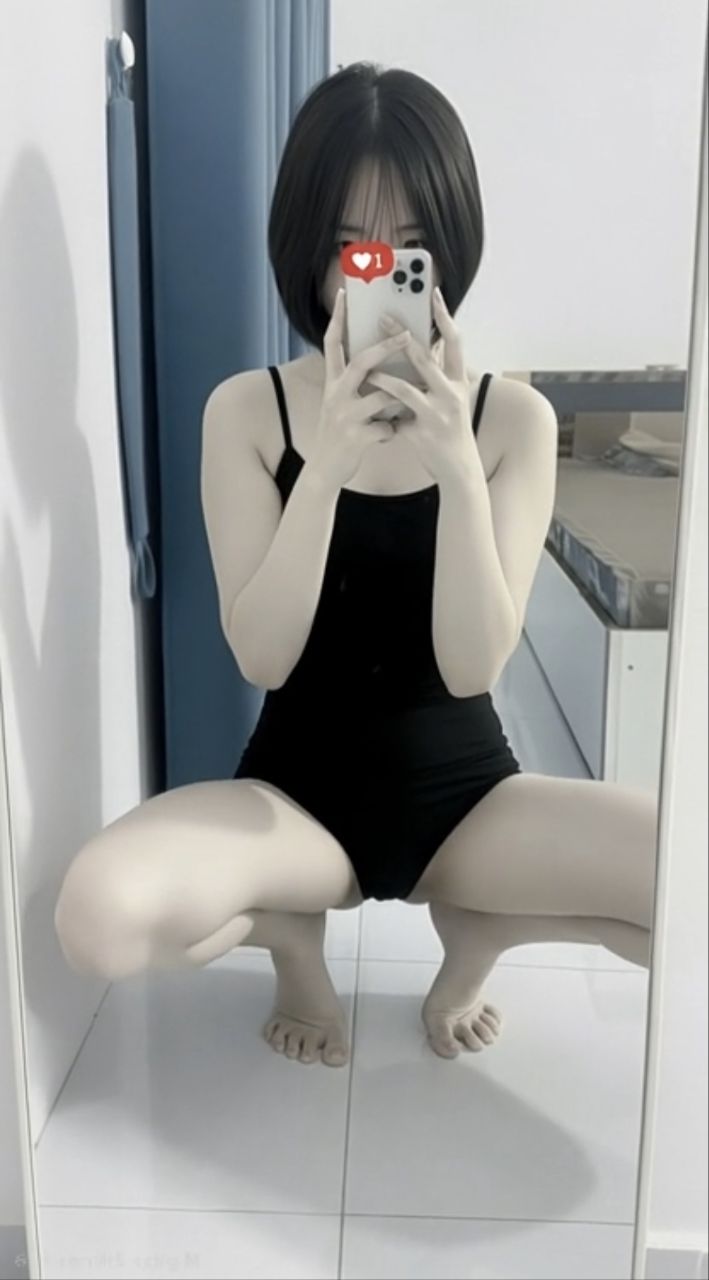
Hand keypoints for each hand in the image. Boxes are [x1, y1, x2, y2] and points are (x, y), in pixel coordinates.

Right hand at [309, 288, 406, 490]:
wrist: (324, 471)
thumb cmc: (341, 433)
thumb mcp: (342, 403)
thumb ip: (358, 384)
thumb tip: (382, 361)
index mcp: (333, 383)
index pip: (332, 343)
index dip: (338, 318)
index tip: (345, 294)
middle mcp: (336, 395)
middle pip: (360, 362)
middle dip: (385, 347)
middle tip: (407, 334)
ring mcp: (345, 416)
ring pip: (381, 397)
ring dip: (400, 398)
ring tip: (411, 400)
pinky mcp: (355, 438)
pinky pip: (386, 428)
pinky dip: (393, 431)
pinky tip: (392, 436)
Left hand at [367, 288, 476, 482]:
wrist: (460, 469)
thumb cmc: (451, 430)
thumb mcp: (451, 399)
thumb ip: (437, 376)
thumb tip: (423, 347)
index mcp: (458, 382)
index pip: (454, 342)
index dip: (445, 317)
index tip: (434, 293)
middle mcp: (451, 395)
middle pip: (424, 359)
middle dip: (401, 336)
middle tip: (382, 316)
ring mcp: (437, 415)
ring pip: (404, 389)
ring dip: (381, 377)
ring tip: (365, 368)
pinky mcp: (422, 434)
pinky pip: (395, 418)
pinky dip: (382, 413)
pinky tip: (370, 410)